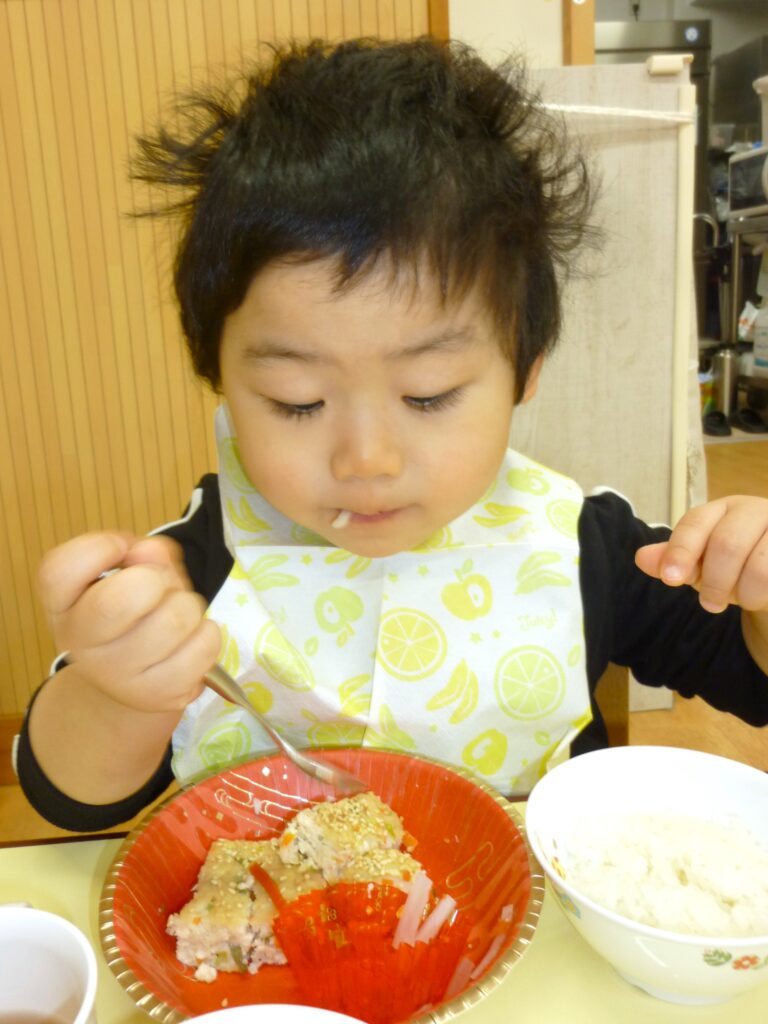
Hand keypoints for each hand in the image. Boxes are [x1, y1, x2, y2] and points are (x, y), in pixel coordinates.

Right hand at [38, 531, 220, 712]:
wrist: (133, 680)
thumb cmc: (133, 614)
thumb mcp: (128, 576)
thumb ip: (142, 555)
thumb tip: (152, 552)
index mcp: (63, 607)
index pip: (59, 570)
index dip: (99, 547)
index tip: (122, 549)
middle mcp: (80, 645)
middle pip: (122, 598)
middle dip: (157, 579)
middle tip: (158, 587)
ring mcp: (118, 676)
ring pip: (176, 618)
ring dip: (189, 606)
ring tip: (176, 615)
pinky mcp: (158, 695)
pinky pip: (204, 644)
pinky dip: (207, 633)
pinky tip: (190, 640)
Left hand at [635, 496, 767, 613]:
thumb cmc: (735, 566)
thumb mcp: (700, 565)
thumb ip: (672, 561)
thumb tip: (642, 558)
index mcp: (722, 509)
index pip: (696, 523)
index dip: (681, 551)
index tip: (671, 578)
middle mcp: (755, 510)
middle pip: (727, 544)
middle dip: (715, 582)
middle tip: (710, 605)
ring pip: (761, 566)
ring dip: (745, 594)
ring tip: (742, 600)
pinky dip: (766, 594)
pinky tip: (764, 595)